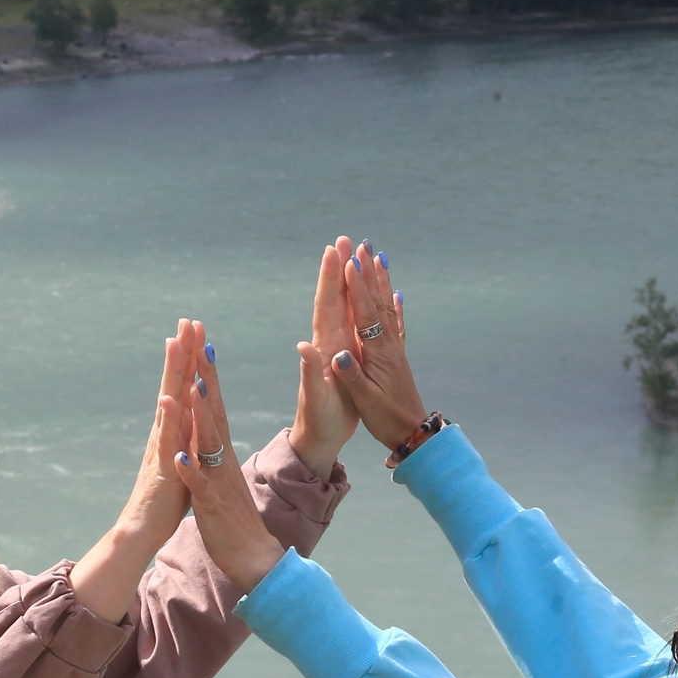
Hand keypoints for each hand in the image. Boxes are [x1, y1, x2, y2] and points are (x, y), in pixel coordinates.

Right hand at [73, 320, 200, 621]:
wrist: (141, 531)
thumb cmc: (163, 501)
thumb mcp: (181, 461)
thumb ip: (184, 439)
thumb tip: (191, 419)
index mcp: (172, 431)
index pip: (182, 388)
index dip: (188, 359)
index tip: (195, 331)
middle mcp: (163, 432)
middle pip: (173, 385)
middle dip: (181, 352)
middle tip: (187, 320)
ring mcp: (160, 447)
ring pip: (168, 403)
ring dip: (171, 373)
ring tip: (175, 343)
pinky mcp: (161, 467)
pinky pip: (165, 440)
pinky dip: (168, 419)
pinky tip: (168, 398)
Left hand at [168, 338, 284, 594]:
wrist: (253, 557)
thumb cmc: (234, 518)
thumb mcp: (222, 476)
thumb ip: (215, 451)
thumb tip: (209, 426)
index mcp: (223, 453)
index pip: (215, 408)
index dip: (208, 378)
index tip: (202, 346)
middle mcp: (223, 461)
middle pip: (214, 415)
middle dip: (206, 382)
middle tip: (201, 348)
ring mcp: (219, 482)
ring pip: (209, 445)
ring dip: (200, 418)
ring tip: (192, 390)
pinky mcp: (212, 507)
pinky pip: (200, 487)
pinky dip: (191, 472)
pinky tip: (180, 457)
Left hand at [290, 241, 358, 477]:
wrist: (319, 439)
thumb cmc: (319, 422)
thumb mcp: (317, 400)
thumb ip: (310, 373)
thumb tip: (303, 347)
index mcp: (325, 348)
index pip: (326, 305)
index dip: (330, 277)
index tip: (333, 249)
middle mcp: (330, 342)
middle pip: (335, 298)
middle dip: (339, 268)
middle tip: (344, 239)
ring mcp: (339, 349)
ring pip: (348, 307)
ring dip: (352, 282)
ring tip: (356, 257)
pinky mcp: (348, 358)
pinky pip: (359, 324)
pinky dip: (365, 307)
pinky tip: (373, 297)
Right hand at [326, 239, 430, 451]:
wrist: (415, 433)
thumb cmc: (386, 419)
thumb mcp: (364, 401)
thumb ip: (350, 376)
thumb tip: (335, 354)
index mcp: (378, 354)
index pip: (364, 313)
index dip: (356, 287)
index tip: (349, 261)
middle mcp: (388, 345)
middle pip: (377, 301)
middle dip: (367, 272)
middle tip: (360, 244)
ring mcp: (395, 349)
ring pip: (388, 307)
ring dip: (381, 281)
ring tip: (378, 257)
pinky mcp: (399, 356)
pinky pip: (396, 324)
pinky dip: (395, 306)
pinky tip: (397, 294)